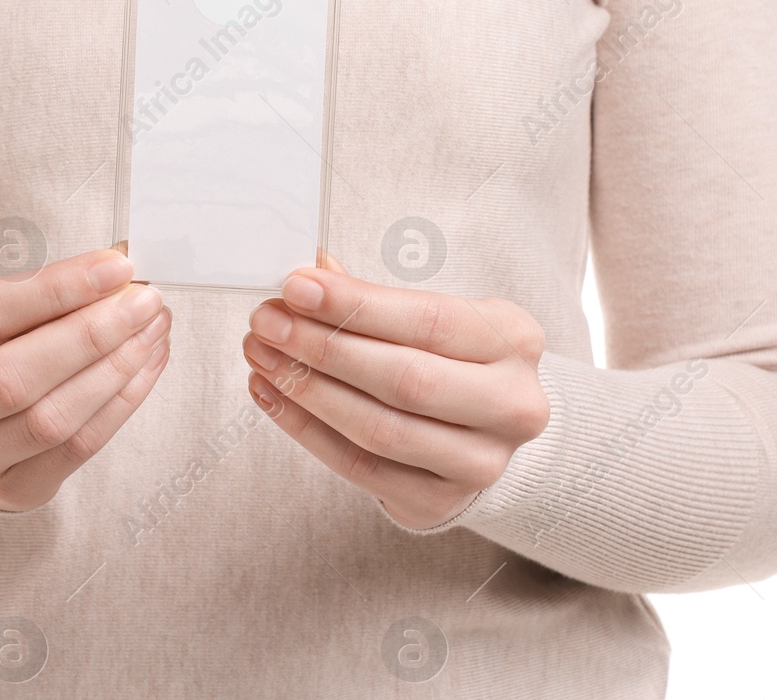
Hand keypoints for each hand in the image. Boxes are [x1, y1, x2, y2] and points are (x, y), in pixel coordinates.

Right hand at [0, 249, 169, 511]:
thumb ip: (30, 292)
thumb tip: (115, 271)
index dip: (57, 288)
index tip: (116, 266)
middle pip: (11, 378)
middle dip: (91, 334)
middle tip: (144, 302)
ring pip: (48, 420)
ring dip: (115, 369)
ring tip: (153, 330)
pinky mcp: (4, 493)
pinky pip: (75, 450)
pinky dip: (120, 403)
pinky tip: (145, 365)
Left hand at [242, 258, 548, 528]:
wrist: (488, 428)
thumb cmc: (454, 357)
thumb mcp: (435, 315)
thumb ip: (374, 297)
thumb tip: (309, 275)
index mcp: (514, 339)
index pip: (428, 320)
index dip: (355, 304)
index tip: (296, 287)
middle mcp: (511, 405)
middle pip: (404, 379)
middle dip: (323, 347)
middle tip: (267, 321)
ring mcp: (481, 463)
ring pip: (379, 429)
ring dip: (307, 389)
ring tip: (262, 356)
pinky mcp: (439, 501)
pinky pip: (359, 467)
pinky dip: (306, 429)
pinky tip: (273, 395)